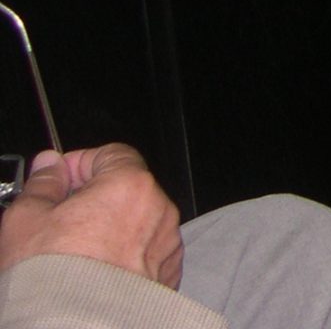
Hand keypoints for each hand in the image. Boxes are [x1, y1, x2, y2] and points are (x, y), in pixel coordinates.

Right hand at [0, 146, 184, 287]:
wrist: (71, 326)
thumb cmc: (51, 277)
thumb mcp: (27, 219)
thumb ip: (42, 184)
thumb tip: (49, 166)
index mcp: (130, 186)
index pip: (112, 154)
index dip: (81, 164)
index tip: (58, 180)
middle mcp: (158, 210)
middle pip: (127, 189)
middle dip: (94, 199)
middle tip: (59, 219)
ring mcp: (166, 244)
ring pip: (137, 222)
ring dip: (110, 229)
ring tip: (75, 252)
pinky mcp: (167, 274)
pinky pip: (146, 253)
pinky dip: (125, 256)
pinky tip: (95, 271)